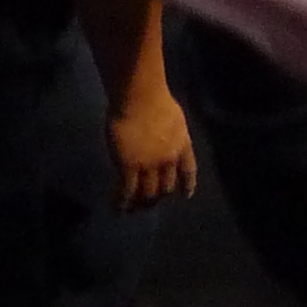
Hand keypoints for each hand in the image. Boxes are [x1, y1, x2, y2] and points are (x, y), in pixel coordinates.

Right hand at [108, 85, 197, 208]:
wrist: (140, 98)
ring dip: (140, 203)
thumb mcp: (175, 119)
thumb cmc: (155, 100)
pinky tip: (118, 207)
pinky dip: (123, 202)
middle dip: (158, 197)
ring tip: (132, 209)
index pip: (188, 170)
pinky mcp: (129, 167)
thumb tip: (163, 140)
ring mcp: (149, 165)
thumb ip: (171, 134)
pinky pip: (127, 190)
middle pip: (166, 186)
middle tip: (148, 203)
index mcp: (182, 145)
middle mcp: (169, 160)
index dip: (188, 185)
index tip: (186, 195)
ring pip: (147, 192)